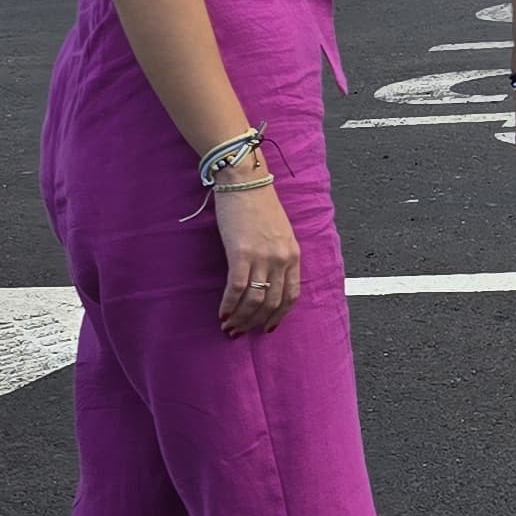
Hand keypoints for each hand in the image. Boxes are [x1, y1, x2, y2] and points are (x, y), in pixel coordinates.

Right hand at [213, 183, 302, 335]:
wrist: (244, 183)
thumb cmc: (259, 206)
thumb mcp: (279, 233)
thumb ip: (278, 256)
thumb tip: (267, 280)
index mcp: (293, 255)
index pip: (291, 295)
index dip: (279, 315)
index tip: (268, 328)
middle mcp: (281, 259)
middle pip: (272, 302)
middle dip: (256, 322)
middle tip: (241, 333)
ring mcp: (263, 257)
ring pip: (254, 300)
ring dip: (241, 318)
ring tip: (229, 328)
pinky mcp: (241, 254)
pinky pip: (236, 289)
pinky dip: (228, 305)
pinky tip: (221, 314)